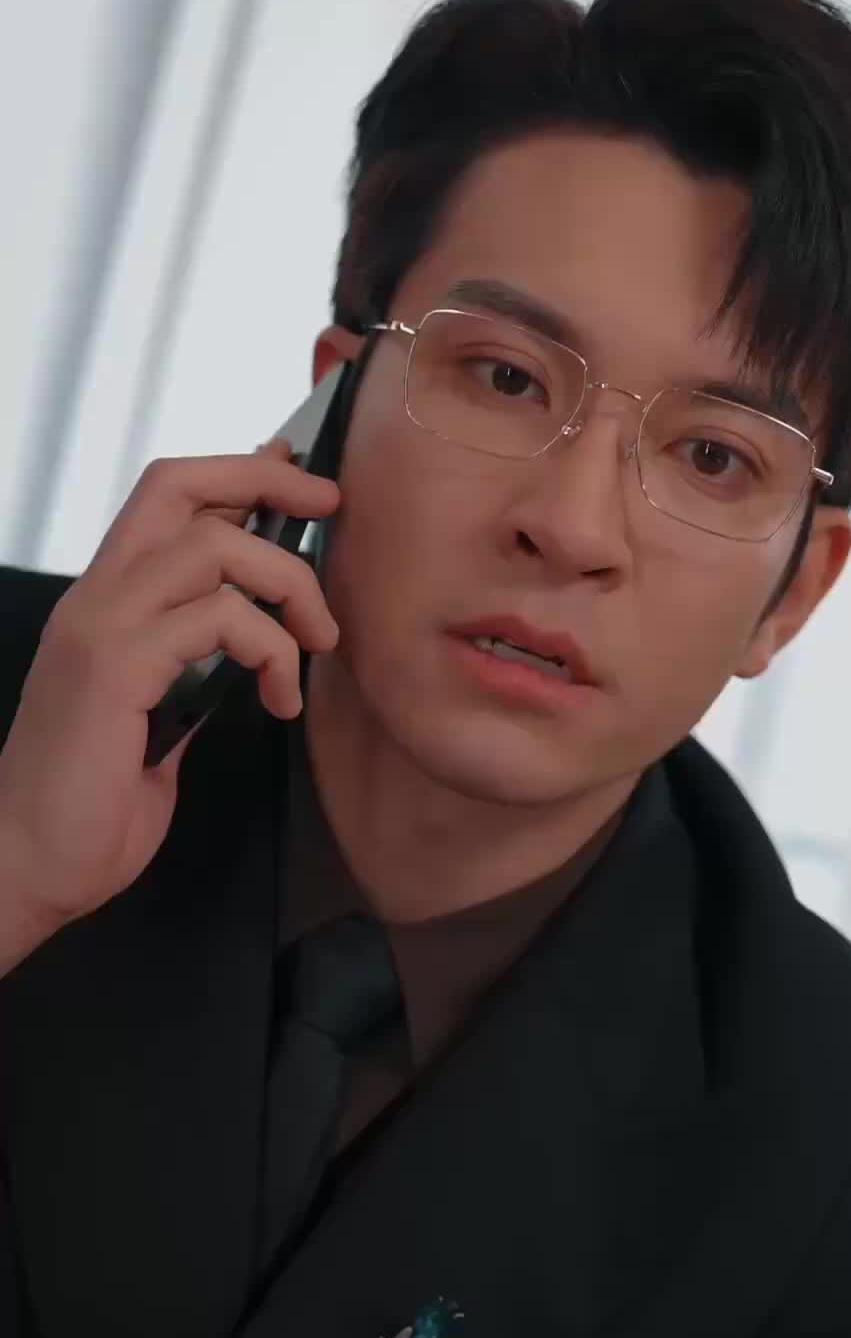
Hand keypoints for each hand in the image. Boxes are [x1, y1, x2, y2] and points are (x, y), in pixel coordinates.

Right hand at [0, 441, 339, 953]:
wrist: (32, 865)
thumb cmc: (90, 807)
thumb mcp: (159, 719)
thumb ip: (191, 671)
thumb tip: (250, 644)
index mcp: (105, 604)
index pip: (166, 500)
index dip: (239, 472)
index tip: (303, 480)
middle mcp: (96, 598)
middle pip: (179, 486)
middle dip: (266, 479)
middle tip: (331, 505)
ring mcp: (101, 626)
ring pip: (213, 545)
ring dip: (288, 584)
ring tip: (318, 643)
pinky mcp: (116, 666)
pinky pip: (220, 617)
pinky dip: (273, 650)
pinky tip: (281, 700)